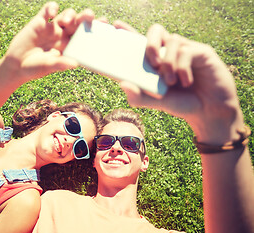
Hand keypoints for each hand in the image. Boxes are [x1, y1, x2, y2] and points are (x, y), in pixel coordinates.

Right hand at [5, 2, 93, 82]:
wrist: (16, 66)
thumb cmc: (35, 69)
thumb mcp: (48, 67)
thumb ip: (60, 64)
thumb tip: (75, 64)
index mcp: (70, 46)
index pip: (86, 36)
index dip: (95, 29)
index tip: (105, 25)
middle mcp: (63, 35)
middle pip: (79, 22)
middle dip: (85, 18)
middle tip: (89, 17)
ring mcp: (52, 27)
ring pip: (66, 14)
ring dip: (69, 15)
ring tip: (66, 22)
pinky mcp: (39, 21)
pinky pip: (47, 10)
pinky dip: (51, 8)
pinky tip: (52, 12)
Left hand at [116, 23, 243, 143]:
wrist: (209, 112)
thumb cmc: (182, 104)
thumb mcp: (157, 103)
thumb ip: (140, 97)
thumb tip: (122, 84)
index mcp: (157, 61)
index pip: (141, 42)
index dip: (129, 32)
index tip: (116, 25)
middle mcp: (170, 52)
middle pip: (156, 31)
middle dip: (149, 44)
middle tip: (152, 63)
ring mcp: (186, 50)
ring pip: (171, 41)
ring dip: (168, 63)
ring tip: (170, 82)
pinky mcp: (202, 52)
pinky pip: (187, 51)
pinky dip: (182, 68)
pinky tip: (186, 82)